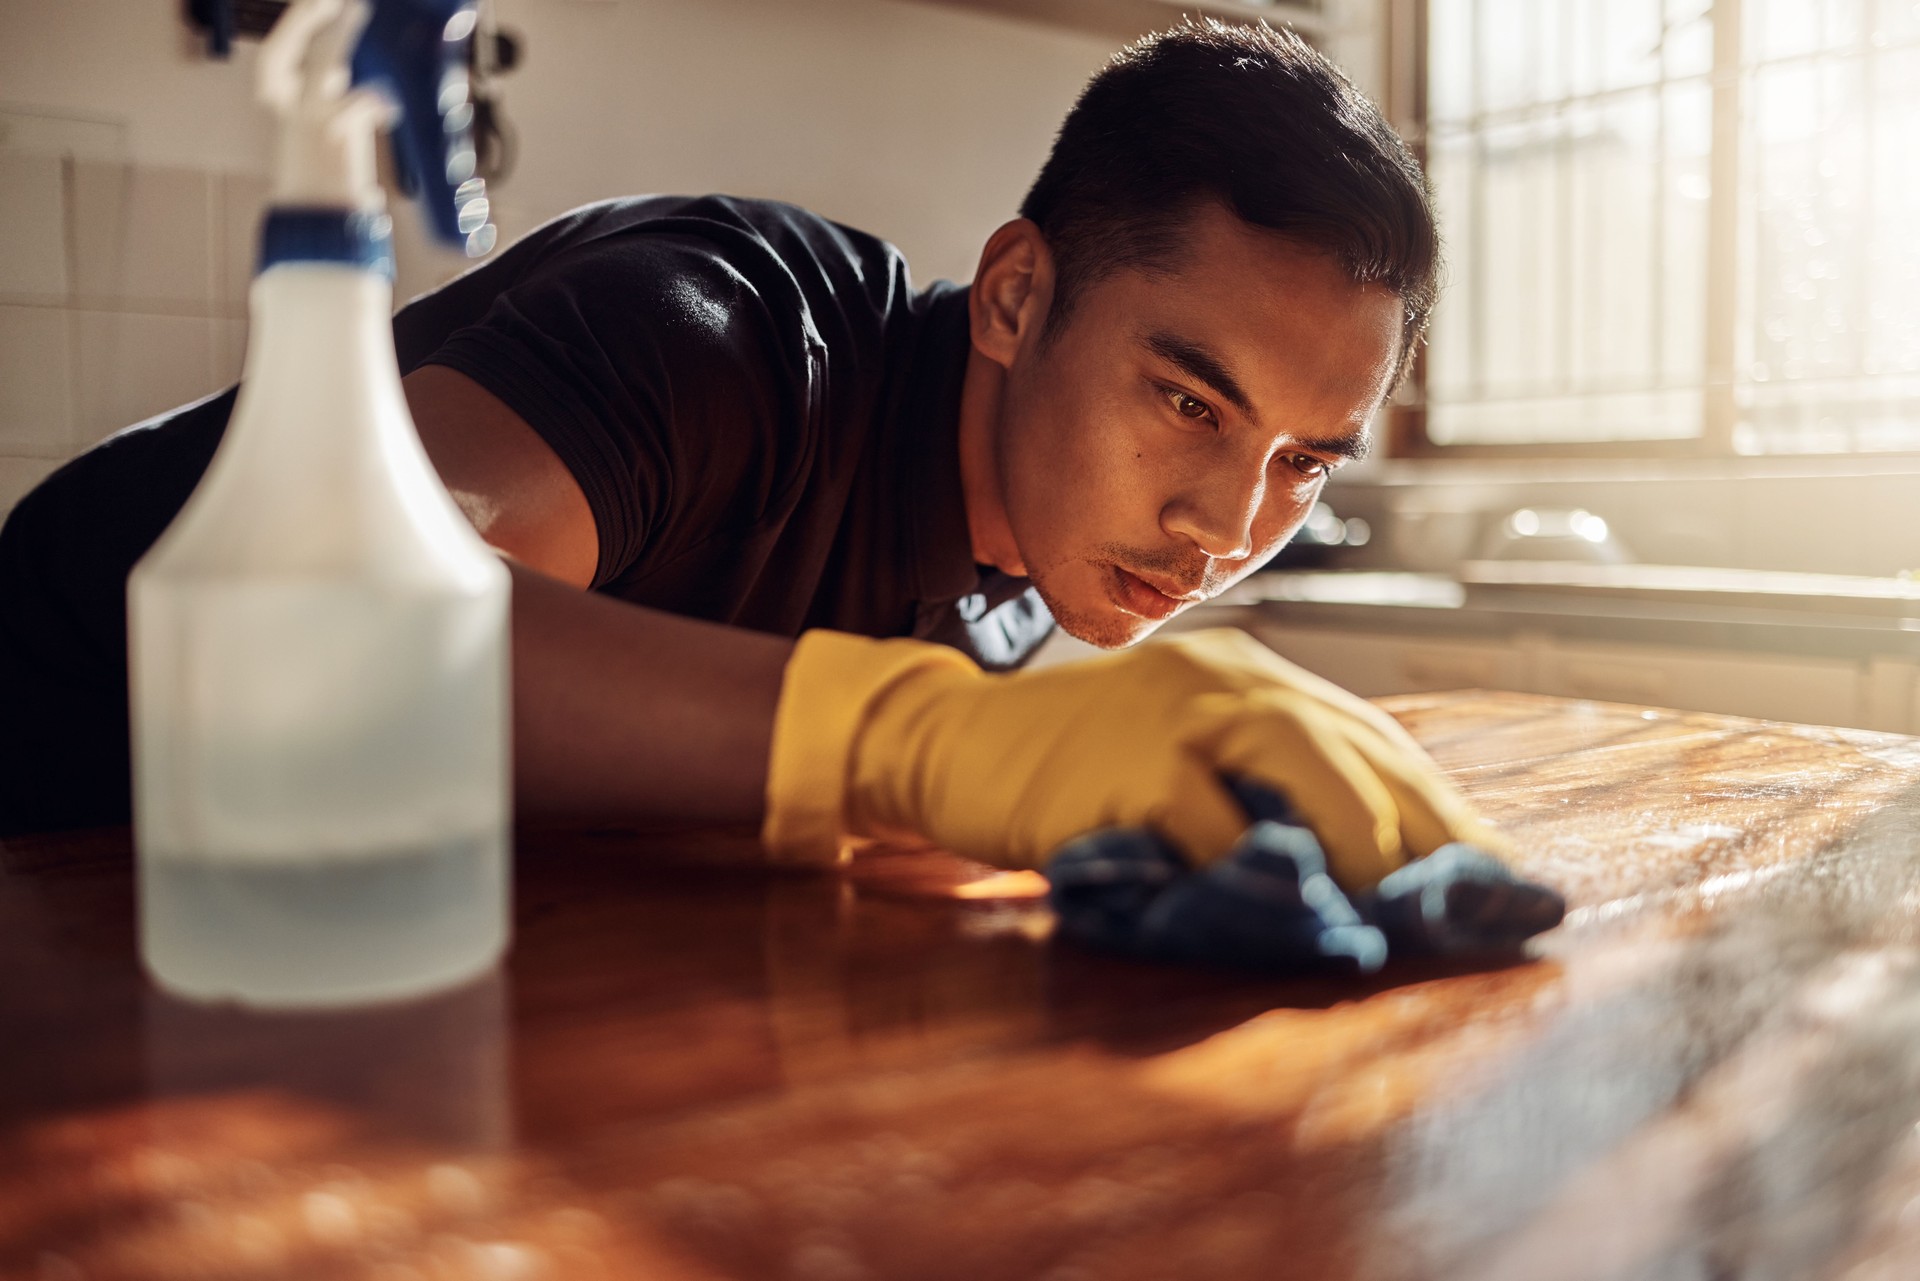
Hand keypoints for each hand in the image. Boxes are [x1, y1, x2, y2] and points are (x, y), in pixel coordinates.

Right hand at [761, 627, 1505, 891]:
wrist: (952, 744)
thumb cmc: (1073, 765)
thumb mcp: (1178, 753)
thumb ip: (1258, 789)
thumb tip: (1369, 874)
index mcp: (1248, 676)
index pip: (1373, 741)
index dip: (1445, 812)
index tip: (1505, 877)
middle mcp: (1225, 679)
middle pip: (1356, 746)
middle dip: (1429, 833)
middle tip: (1477, 909)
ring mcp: (1174, 714)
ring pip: (1301, 763)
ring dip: (1365, 845)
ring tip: (1404, 916)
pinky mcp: (1128, 765)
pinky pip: (1212, 822)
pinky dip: (1261, 873)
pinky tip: (1300, 915)